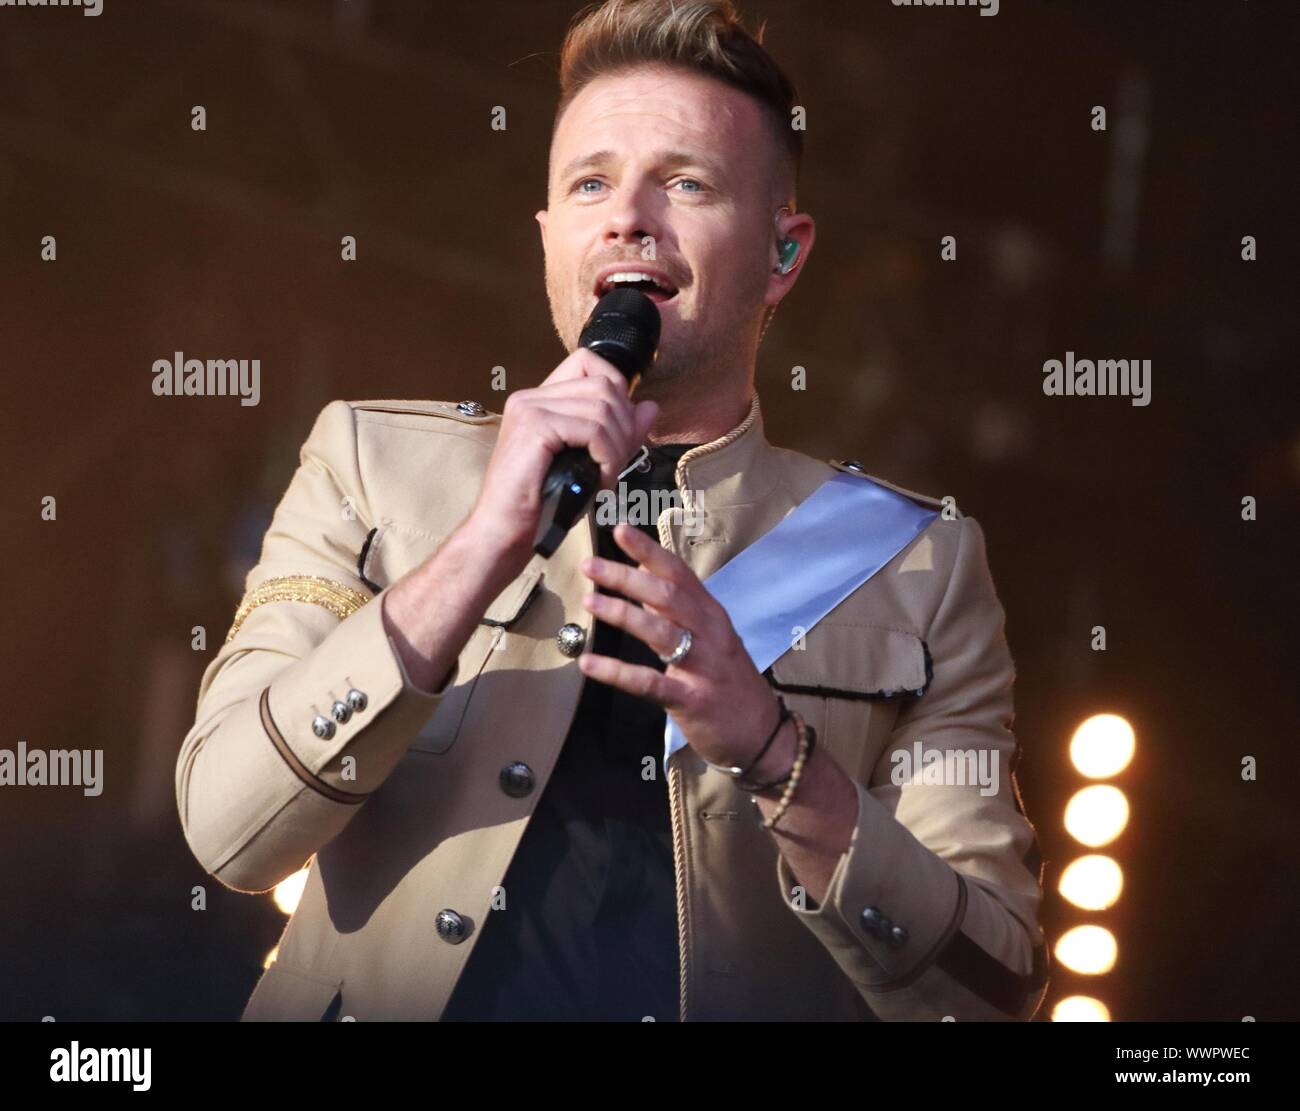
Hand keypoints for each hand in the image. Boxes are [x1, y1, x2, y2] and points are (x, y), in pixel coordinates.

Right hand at [465, 352, 657, 572]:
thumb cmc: (542, 503)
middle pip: (604, 385)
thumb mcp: (590, 462)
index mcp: (540, 399)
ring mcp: (530, 408)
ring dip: (617, 447)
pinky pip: (593, 430)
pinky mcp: (534, 427)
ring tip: (606, 477)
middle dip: (624, 425)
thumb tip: (650, 407)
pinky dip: (608, 458)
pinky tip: (599, 483)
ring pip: (603, 408)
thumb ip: (618, 432)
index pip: (589, 362)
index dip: (617, 387)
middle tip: (616, 463)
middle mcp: (531, 396)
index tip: (619, 429)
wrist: (504, 532)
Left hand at [576, 522, 787, 772]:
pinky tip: (589, 663)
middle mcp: (710, 634)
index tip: (620, 530)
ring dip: (622, 613)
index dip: (649, 551)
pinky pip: (649, 682)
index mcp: (712, 616)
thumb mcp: (711, 640)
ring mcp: (702, 667)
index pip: (679, 574)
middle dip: (627, 576)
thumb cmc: (732, 685)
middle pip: (667, 595)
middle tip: (591, 565)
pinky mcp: (691, 700)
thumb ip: (678, 613)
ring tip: (590, 600)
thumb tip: (641, 584)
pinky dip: (617, 672)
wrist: (765, 737)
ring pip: (660, 630)